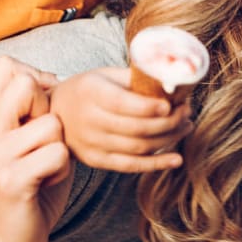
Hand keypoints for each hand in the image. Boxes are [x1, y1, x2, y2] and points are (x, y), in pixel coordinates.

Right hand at [0, 56, 72, 241]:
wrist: (10, 239)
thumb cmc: (32, 184)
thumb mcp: (30, 139)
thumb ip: (35, 109)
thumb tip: (48, 76)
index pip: (8, 66)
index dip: (38, 81)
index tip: (40, 112)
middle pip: (28, 85)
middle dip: (51, 112)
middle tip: (44, 144)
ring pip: (52, 124)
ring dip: (61, 149)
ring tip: (45, 169)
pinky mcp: (12, 181)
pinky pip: (57, 154)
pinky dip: (62, 170)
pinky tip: (46, 183)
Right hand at [50, 68, 192, 172]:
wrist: (55, 112)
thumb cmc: (88, 89)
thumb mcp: (106, 74)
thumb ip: (135, 78)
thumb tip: (172, 83)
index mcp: (90, 92)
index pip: (123, 104)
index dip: (150, 107)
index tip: (172, 104)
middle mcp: (88, 120)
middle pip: (135, 128)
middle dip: (169, 122)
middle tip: (187, 112)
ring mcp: (91, 144)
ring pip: (138, 148)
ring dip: (168, 139)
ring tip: (186, 127)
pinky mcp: (96, 161)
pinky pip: (131, 166)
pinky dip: (156, 164)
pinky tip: (176, 159)